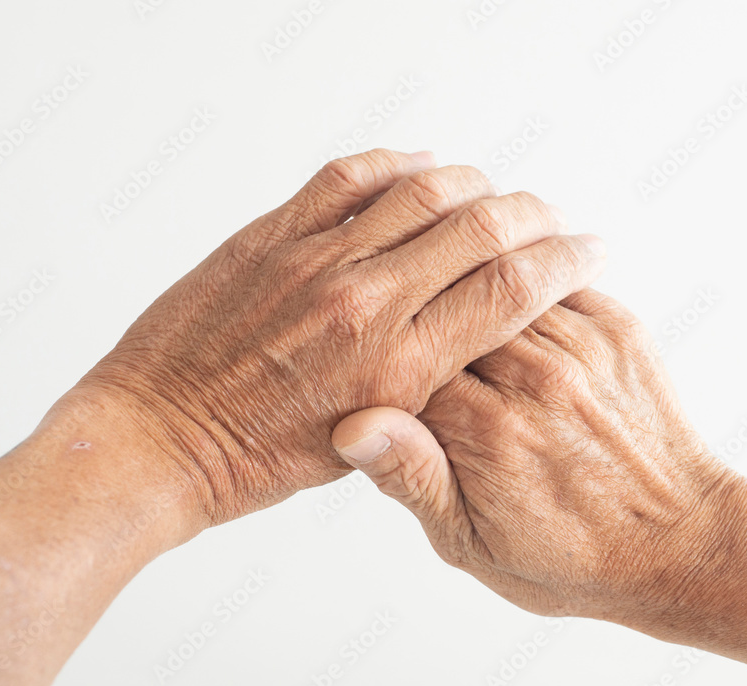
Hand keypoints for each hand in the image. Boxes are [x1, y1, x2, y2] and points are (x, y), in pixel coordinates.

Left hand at [75, 149, 606, 525]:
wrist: (159, 440)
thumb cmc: (256, 460)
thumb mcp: (359, 450)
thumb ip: (421, 391)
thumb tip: (468, 341)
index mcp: (399, 369)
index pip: (512, 291)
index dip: (564, 262)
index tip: (587, 252)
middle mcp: (367, 303)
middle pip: (481, 229)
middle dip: (534, 216)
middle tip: (551, 219)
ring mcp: (316, 261)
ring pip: (423, 191)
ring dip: (475, 184)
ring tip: (495, 193)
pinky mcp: (270, 237)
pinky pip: (348, 176)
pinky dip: (395, 163)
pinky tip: (422, 166)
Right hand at [332, 290, 746, 685]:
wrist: (680, 543)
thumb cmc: (572, 555)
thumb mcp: (472, 543)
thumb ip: (411, 477)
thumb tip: (354, 426)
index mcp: (487, 433)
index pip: (405, 363)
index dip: (385, 363)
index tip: (384, 372)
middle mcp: (534, 380)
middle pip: (449, 313)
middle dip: (427, 319)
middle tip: (418, 331)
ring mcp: (580, 349)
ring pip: (501, 285)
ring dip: (472, 290)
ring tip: (456, 303)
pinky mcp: (616, 330)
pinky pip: (556, 281)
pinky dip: (527, 285)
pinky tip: (513, 304)